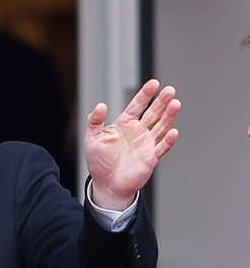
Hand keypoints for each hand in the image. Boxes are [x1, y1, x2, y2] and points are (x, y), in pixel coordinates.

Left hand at [84, 79, 180, 209]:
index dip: (145, 94)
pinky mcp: (151, 158)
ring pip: (161, 126)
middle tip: (169, 90)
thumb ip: (94, 121)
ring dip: (169, 116)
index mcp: (125, 124)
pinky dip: (167, 140)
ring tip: (175, 103)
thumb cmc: (100, 161)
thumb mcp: (92, 138)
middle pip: (153, 113)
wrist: (106, 184)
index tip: (154, 83)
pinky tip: (173, 132)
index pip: (137, 105)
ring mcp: (146, 144)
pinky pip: (161, 147)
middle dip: (161, 101)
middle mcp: (139, 131)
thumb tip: (100, 105)